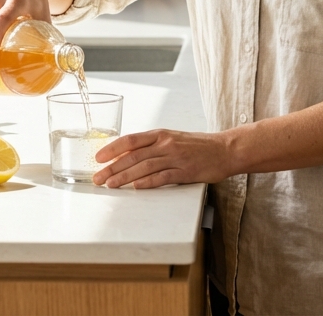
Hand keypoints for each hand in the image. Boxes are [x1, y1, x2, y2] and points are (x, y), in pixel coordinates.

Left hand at [92, 129, 234, 188]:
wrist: (224, 149)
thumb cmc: (197, 146)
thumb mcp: (172, 139)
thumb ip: (151, 147)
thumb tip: (126, 156)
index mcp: (160, 134)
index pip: (130, 140)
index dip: (112, 148)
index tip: (98, 157)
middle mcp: (165, 144)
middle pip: (133, 155)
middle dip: (112, 167)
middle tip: (98, 178)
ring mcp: (175, 157)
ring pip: (144, 166)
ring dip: (124, 176)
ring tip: (110, 185)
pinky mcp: (185, 171)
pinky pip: (163, 177)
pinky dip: (147, 182)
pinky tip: (136, 187)